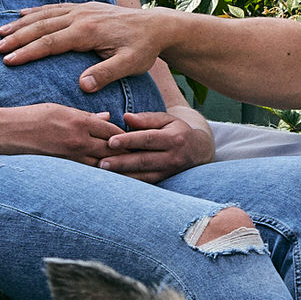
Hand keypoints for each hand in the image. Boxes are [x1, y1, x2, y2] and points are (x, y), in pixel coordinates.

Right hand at [0, 2, 162, 93]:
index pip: (51, 43)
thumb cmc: (144, 49)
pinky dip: (36, 11)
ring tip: (0, 33)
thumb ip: (106, 74)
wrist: (157, 25)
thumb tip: (82, 86)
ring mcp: (82, 9)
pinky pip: (55, 8)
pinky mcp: (85, 7)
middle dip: (16, 38)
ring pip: (45, 15)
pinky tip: (21, 14)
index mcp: (88, 32)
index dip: (28, 52)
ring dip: (21, 24)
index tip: (8, 61)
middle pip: (41, 27)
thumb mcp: (130, 65)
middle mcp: (81, 17)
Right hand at [0, 104, 124, 165]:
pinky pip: (87, 173)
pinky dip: (100, 174)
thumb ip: (86, 116)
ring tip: (130, 170)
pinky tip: (109, 177)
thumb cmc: (31, 117)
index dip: (127, 135)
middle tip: (140, 156)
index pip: (113, 130)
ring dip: (116, 166)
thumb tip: (107, 118)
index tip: (136, 139)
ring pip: (103, 164)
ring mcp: (70, 156)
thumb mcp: (60, 109)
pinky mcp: (63, 167)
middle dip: (127, 153)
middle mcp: (78, 139)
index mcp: (79, 121)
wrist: (4, 133)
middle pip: (113, 149)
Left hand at [98, 110, 214, 182]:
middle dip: (122, 162)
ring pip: (144, 175)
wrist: (199, 150)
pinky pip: (146, 182)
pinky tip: (114, 181)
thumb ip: (146, 118)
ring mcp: (170, 171)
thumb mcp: (166, 119)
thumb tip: (126, 117)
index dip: (129, 140)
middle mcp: (174, 157)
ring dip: (123, 175)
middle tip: (101, 163)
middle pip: (144, 160)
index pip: (148, 139)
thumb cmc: (177, 130)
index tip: (111, 141)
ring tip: (104, 173)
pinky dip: (130, 182)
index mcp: (174, 138)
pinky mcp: (166, 180)